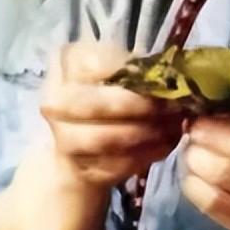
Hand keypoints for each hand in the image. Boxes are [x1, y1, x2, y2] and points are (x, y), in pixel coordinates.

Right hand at [0, 41, 183, 229]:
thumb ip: (143, 68)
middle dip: (143, 108)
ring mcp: (61, 137)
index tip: (166, 81)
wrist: (86, 130)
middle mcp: (54, 100)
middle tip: (175, 108)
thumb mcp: (125, 66)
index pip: (99, 65)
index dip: (136, 75)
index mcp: (67, 61)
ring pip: (105, 139)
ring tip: (174, 127)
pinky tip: (164, 144)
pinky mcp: (78, 168)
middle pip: (97, 105)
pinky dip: (145, 156)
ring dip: (147, 135)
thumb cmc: (114, 87)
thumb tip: (175, 77)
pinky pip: (113, 166)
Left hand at [180, 97, 229, 229]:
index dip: (224, 108)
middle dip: (207, 132)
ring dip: (197, 158)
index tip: (204, 107)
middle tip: (190, 129)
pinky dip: (195, 186)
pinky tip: (191, 179)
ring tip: (189, 153)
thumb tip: (213, 102)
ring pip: (226, 172)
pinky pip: (216, 202)